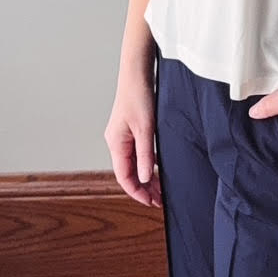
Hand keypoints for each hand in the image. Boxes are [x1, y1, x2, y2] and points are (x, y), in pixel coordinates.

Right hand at [104, 71, 161, 207]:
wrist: (137, 73)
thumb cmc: (139, 96)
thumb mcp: (146, 129)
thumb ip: (146, 155)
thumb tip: (146, 178)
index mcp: (116, 143)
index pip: (124, 177)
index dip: (137, 193)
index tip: (151, 202)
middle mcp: (116, 142)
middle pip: (129, 173)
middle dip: (144, 188)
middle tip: (160, 199)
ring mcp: (122, 136)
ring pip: (133, 164)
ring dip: (146, 177)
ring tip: (161, 188)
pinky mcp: (130, 130)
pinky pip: (137, 153)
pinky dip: (147, 164)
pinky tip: (158, 168)